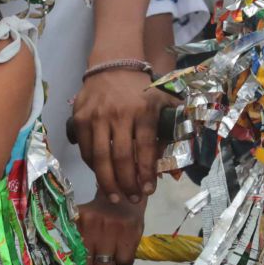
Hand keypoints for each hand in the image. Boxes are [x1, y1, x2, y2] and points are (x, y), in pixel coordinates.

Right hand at [71, 68, 160, 203]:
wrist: (112, 65)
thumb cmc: (141, 88)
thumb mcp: (162, 100)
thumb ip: (173, 123)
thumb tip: (183, 150)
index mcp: (143, 111)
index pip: (146, 148)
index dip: (147, 173)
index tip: (149, 190)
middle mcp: (119, 114)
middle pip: (122, 158)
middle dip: (128, 184)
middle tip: (133, 199)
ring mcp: (96, 117)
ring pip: (100, 159)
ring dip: (108, 183)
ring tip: (116, 196)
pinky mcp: (79, 119)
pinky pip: (86, 151)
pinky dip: (93, 167)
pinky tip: (102, 176)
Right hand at [76, 202, 143, 264]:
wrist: (116, 190)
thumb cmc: (129, 214)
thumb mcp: (137, 230)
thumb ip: (129, 249)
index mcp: (129, 231)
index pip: (123, 263)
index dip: (122, 264)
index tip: (120, 259)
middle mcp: (110, 228)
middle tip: (105, 258)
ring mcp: (92, 223)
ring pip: (87, 262)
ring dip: (91, 261)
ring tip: (93, 253)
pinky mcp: (77, 218)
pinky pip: (74, 246)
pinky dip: (78, 250)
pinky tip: (84, 244)